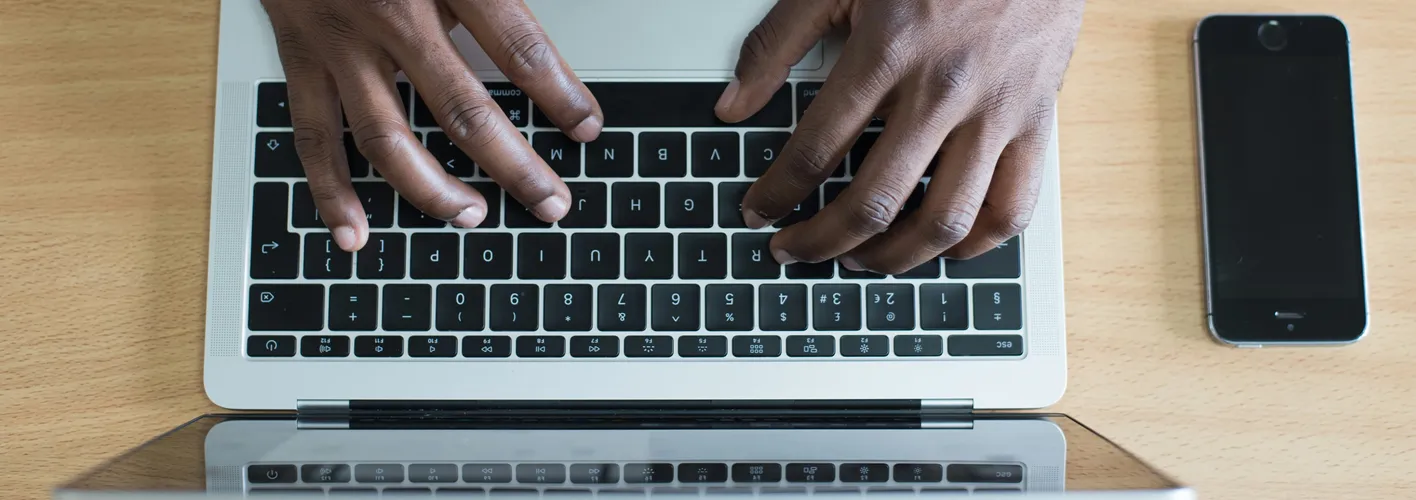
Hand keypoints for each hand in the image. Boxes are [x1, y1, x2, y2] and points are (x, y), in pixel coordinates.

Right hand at [263, 0, 601, 250]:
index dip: (561, 95)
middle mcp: (393, 13)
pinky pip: (314, 135)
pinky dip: (332, 191)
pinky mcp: (300, 57)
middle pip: (463, 110)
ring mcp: (341, 41)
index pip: (518, 49)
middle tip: (550, 201)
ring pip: (388, 137)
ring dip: (433, 190)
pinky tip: (357, 231)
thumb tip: (545, 47)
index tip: (587, 128)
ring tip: (473, 216)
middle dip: (514, 166)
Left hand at [717, 0, 1082, 272]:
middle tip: (793, 250)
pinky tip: (939, 247)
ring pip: (944, 221)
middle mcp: (945, 89)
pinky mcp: (1036, 121)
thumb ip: (777, 42)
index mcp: (889, 50)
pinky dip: (975, 245)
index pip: (816, 149)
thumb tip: (732, 105)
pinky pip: (1013, 208)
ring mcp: (997, 111)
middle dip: (820, 240)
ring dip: (892, 257)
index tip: (758, 211)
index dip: (776, 193)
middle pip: (874, 201)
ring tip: (858, 259)